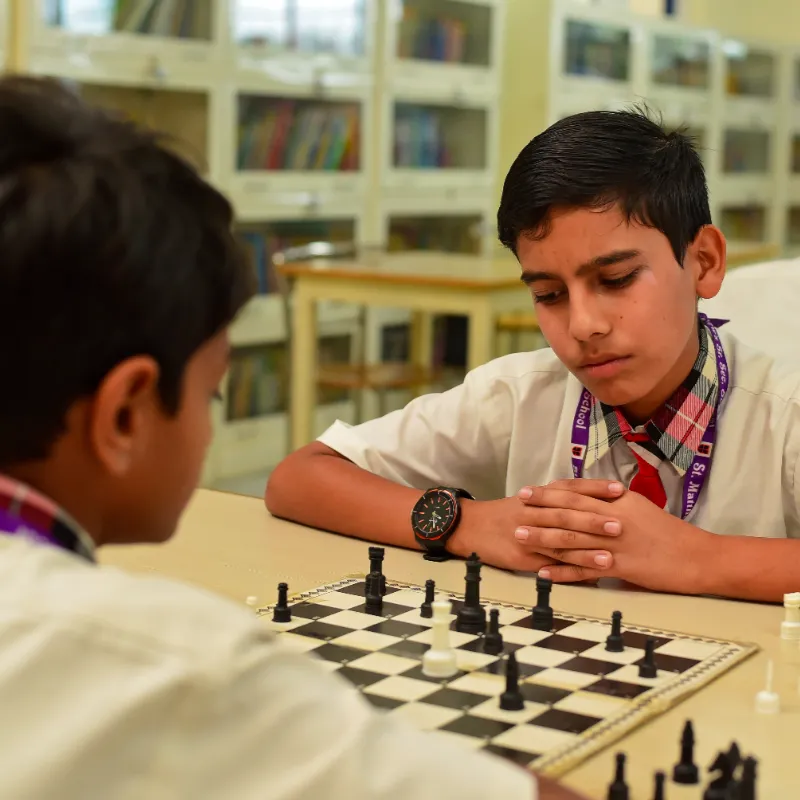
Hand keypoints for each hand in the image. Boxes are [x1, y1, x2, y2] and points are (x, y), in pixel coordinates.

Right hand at [449, 480, 623, 573]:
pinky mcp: (523, 556)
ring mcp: (528, 535)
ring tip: (610, 555)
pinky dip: (568, 569)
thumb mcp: (529, 500)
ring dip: (586, 550)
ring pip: (560, 542)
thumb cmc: (505, 514)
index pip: (570, 488)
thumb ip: (556, 500)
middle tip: (621, 524)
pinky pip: (549, 564)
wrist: (472, 527)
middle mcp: (534, 512)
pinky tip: (585, 575)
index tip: (619, 490)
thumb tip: (591, 500)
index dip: (595, 489)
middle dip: (595, 520)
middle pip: (567, 515)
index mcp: (539, 496)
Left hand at [519, 483, 714, 593]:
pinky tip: (544, 574)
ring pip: (572, 539)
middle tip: (515, 509)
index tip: (529, 491)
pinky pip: (585, 570)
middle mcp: (615, 519)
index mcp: (619, 502)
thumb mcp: (641, 510)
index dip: (550, 492)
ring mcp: (616, 544)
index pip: (577, 493)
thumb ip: (613, 505)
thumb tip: (588, 500)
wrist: (699, 558)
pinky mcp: (621, 567)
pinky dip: (563, 573)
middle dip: (539, 511)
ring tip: (520, 537)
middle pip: (569, 513)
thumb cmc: (670, 534)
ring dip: (543, 539)